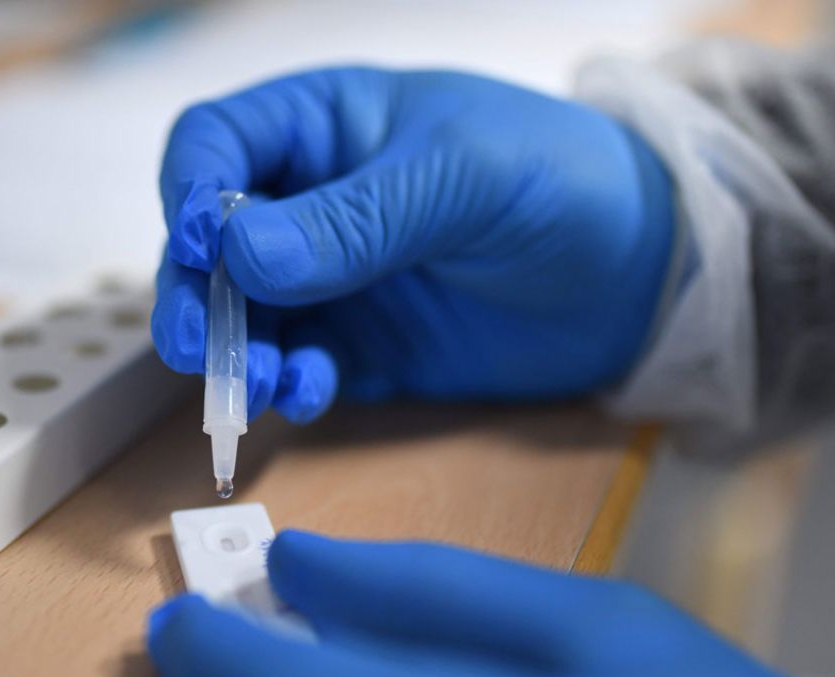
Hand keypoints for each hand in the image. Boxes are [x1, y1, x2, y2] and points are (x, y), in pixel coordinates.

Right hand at [151, 67, 676, 423]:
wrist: (646, 270)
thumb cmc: (560, 178)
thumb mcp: (461, 176)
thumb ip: (354, 217)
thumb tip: (237, 253)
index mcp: (325, 126)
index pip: (214, 145)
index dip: (188, 194)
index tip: (197, 245)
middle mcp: (313, 204)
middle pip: (209, 245)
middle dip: (193, 295)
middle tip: (199, 347)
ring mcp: (336, 282)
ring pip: (244, 319)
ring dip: (237, 354)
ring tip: (261, 382)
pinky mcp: (366, 349)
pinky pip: (299, 370)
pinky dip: (291, 387)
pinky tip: (310, 393)